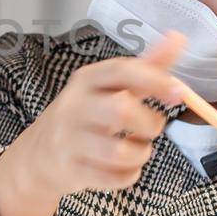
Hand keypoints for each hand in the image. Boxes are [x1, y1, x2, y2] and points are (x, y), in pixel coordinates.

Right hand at [0, 32, 186, 215]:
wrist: (38, 155)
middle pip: (121, 110)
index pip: (122, 71)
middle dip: (150, 123)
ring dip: (141, 154)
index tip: (178, 92)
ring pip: (120, 152)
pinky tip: (123, 167)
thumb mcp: (109, 87)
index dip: (155, 80)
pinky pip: (114, 179)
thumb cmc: (84, 115)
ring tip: (138, 149)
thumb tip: (178, 37)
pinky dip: (128, 176)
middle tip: (152, 127)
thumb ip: (146, 66)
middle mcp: (74, 107)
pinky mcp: (71, 170)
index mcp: (86, 80)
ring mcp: (68, 140)